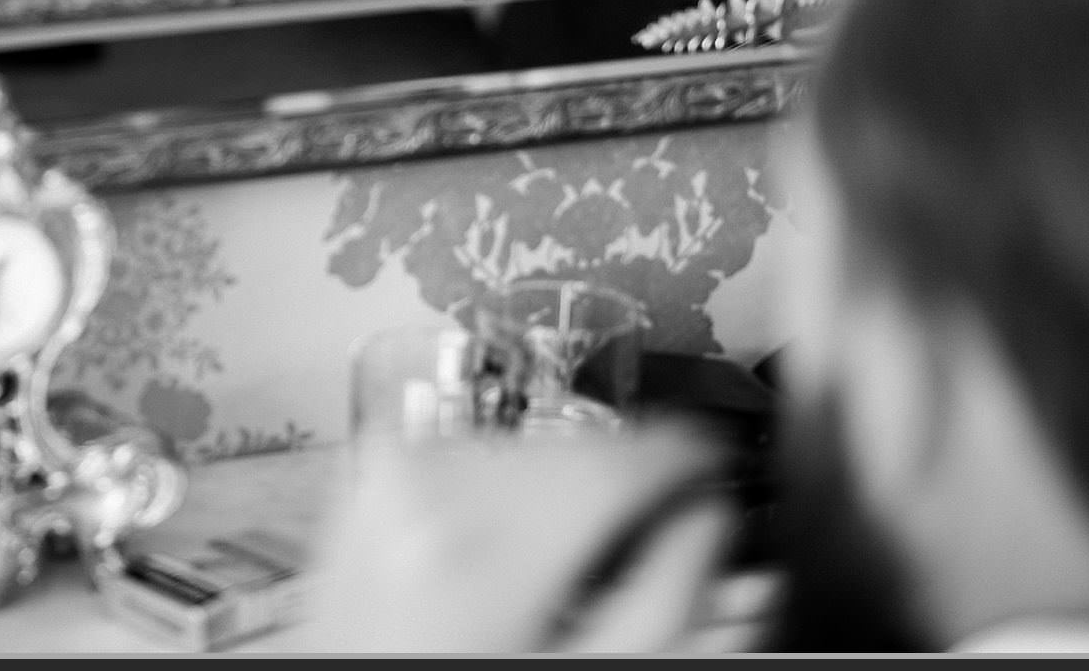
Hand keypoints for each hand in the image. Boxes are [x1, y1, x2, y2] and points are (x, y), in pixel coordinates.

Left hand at [279, 422, 739, 654]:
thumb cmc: (465, 669)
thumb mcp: (585, 669)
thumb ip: (665, 599)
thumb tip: (711, 518)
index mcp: (487, 550)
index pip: (621, 458)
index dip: (689, 456)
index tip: (713, 467)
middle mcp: (430, 490)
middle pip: (578, 447)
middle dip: (622, 483)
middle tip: (639, 537)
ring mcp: (392, 468)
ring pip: (532, 440)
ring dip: (564, 481)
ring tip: (559, 555)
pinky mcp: (375, 460)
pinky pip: (478, 445)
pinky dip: (509, 480)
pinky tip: (506, 539)